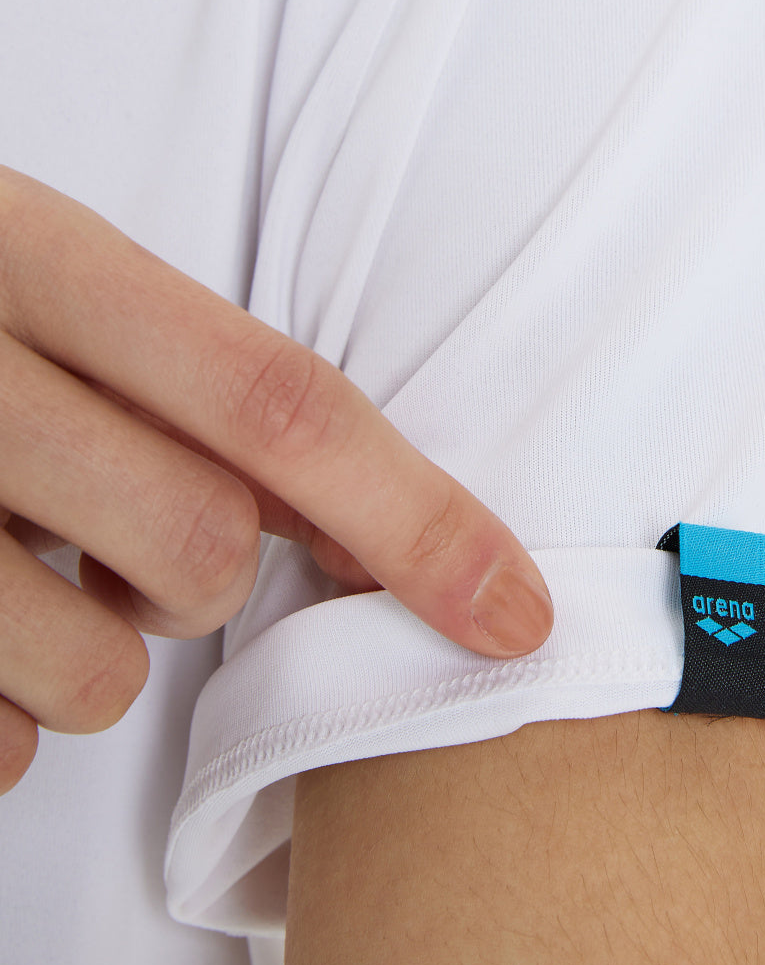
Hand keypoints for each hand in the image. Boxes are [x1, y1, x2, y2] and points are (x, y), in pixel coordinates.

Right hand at [0, 166, 553, 793]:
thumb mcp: (47, 282)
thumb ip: (189, 380)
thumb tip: (353, 515)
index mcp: (33, 255)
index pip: (279, 403)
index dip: (418, 516)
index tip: (514, 609)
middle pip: (205, 550)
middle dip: (201, 576)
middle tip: (120, 530)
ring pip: (99, 671)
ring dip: (95, 647)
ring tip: (23, 568)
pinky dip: (2, 709)